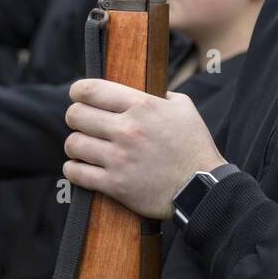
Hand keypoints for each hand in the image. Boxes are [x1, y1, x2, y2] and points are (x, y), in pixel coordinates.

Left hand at [63, 79, 224, 218]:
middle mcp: (127, 129)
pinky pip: (77, 173)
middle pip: (76, 115)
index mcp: (142, 106)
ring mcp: (119, 158)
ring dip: (75, 144)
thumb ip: (159, 94)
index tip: (77, 95)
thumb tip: (139, 90)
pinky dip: (73, 169)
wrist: (203, 188)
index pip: (91, 90)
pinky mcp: (115, 185)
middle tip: (81, 122)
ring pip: (73, 144)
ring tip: (82, 146)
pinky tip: (79, 167)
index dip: (78, 91)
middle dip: (75, 117)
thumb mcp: (182, 107)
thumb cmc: (194, 146)